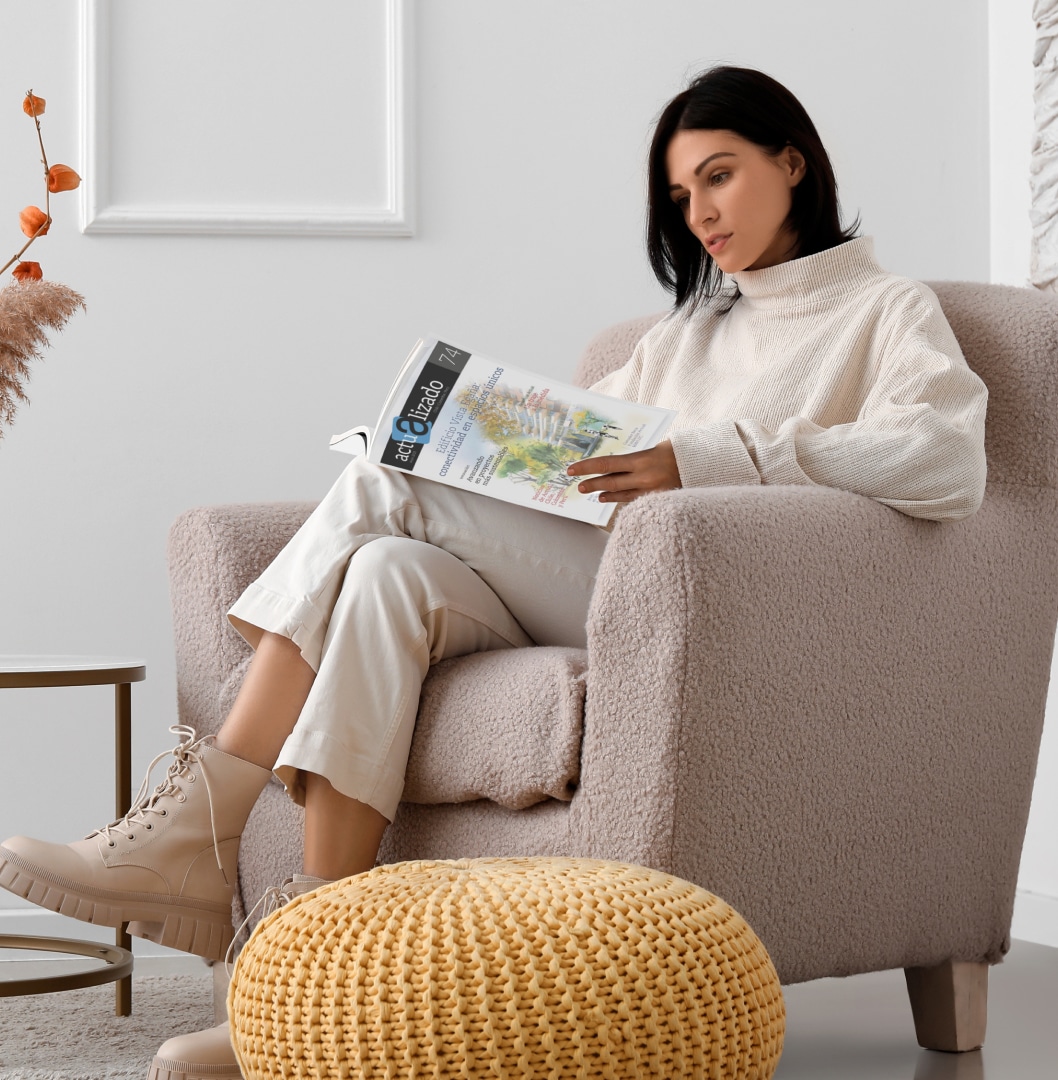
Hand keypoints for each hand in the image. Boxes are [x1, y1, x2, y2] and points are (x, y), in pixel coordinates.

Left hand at [566, 441, 681, 503]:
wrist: (703, 465)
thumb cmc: (678, 452)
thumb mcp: (655, 449)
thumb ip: (635, 458)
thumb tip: (614, 463)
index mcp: (642, 459)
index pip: (607, 463)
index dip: (587, 467)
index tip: (572, 470)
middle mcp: (644, 477)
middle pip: (610, 482)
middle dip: (592, 484)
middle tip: (578, 487)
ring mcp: (651, 491)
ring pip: (621, 494)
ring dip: (604, 493)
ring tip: (592, 494)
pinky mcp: (657, 500)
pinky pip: (634, 500)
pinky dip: (620, 498)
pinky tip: (609, 498)